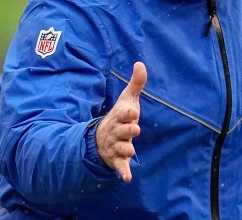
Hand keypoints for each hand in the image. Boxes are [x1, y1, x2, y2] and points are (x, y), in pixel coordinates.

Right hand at [95, 61, 146, 181]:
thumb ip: (136, 83)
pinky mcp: (117, 159)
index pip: (123, 114)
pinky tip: (127, 178)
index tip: (133, 111)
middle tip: (135, 129)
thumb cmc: (120, 117)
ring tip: (131, 150)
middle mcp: (116, 131)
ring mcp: (115, 146)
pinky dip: (123, 171)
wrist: (101, 138)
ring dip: (125, 149)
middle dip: (127, 130)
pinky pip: (119, 166)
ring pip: (120, 148)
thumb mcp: (127, 100)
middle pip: (122, 131)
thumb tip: (140, 63)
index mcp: (119, 117)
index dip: (128, 113)